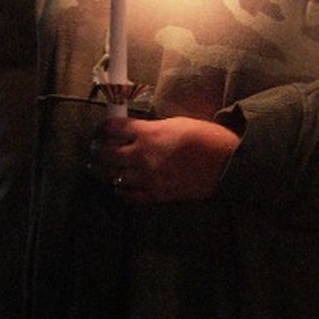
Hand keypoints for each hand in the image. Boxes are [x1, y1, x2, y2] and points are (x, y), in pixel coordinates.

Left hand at [92, 115, 237, 203]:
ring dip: (101, 171)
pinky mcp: (155, 194)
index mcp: (148, 133)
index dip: (102, 128)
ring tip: (96, 167)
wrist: (226, 163)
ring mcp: (147, 178)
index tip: (101, 129)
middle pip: (105, 154)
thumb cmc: (205, 137)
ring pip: (111, 177)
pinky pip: (128, 195)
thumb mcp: (175, 123)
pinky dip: (119, 190)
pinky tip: (117, 185)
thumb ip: (150, 129)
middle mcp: (142, 156)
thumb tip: (132, 132)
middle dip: (95, 149)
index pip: (112, 129)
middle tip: (93, 148)